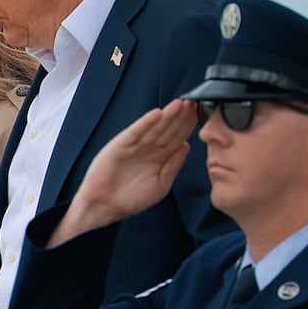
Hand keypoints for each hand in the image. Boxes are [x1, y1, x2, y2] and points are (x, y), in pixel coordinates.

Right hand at [50, 100, 196, 246]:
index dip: (189, 126)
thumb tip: (187, 146)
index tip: (201, 114)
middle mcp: (149, 149)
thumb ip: (174, 165)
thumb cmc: (131, 199)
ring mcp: (135, 145)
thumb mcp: (161, 185)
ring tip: (180, 104)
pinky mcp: (120, 145)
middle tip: (194, 102)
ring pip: (155, 127)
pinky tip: (156, 114)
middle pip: (169, 129)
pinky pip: (135, 132)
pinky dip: (145, 123)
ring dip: (167, 115)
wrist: (105, 206)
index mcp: (160, 158)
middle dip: (181, 116)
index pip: (178, 137)